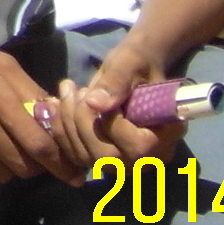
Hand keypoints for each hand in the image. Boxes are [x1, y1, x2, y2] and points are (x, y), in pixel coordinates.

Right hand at [0, 20, 84, 183]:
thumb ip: (30, 92)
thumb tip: (58, 121)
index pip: (39, 145)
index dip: (60, 163)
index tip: (73, 173)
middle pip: (23, 166)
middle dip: (36, 166)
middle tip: (39, 158)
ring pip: (0, 173)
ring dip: (9, 165)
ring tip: (5, 146)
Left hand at [70, 33, 177, 165]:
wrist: (134, 70)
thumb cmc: (137, 62)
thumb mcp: (130, 62)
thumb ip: (116, 82)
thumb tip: (95, 103)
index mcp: (166, 136)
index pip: (136, 147)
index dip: (109, 121)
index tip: (95, 93)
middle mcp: (148, 158)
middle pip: (106, 158)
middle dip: (81, 121)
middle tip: (77, 90)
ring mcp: (124, 162)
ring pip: (86, 158)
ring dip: (66, 123)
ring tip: (68, 91)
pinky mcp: (104, 158)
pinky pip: (75, 155)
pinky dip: (60, 129)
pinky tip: (56, 104)